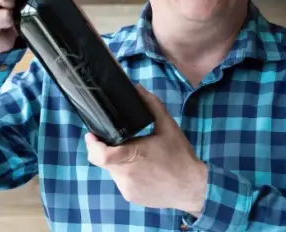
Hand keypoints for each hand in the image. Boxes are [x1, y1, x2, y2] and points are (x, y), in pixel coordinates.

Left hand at [85, 85, 207, 215]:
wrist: (193, 188)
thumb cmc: (180, 157)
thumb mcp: (168, 127)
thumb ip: (152, 105)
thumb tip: (138, 88)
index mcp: (133, 156)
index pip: (101, 155)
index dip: (92, 145)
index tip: (92, 135)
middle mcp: (126, 175)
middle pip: (104, 161)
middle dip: (108, 149)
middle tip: (122, 141)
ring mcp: (127, 189)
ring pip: (112, 172)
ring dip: (118, 162)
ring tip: (137, 156)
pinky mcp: (131, 197)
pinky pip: (121, 182)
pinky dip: (127, 174)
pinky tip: (143, 170)